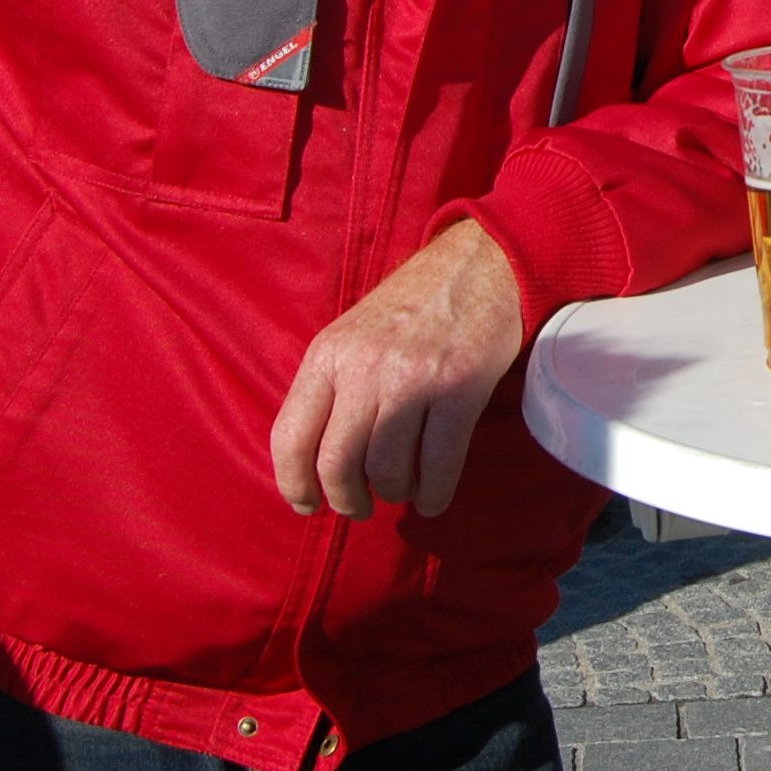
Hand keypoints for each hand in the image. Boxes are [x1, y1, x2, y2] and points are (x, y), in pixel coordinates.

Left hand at [271, 219, 524, 520]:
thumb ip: (332, 387)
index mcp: (329, 353)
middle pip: (337, 464)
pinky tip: (433, 497)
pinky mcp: (460, 389)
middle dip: (347, 500)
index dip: (294, 484)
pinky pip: (439, 465)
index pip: (290, 438)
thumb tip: (318, 463)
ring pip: (387, 470)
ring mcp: (413, 379)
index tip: (308, 504)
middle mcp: (364, 368)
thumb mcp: (354, 333)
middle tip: (361, 507)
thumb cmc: (415, 305)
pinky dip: (434, 494)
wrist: (481, 263)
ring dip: (395, 493)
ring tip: (403, 489)